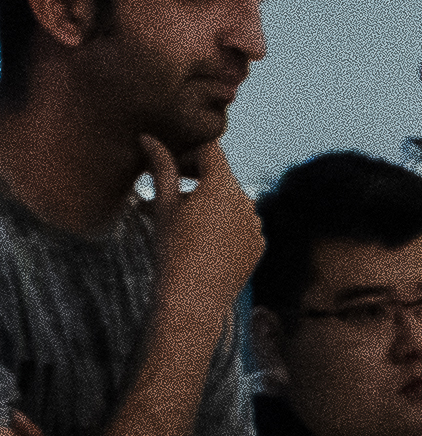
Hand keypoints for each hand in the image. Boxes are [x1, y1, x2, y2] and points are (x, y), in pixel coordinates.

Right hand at [139, 136, 260, 303]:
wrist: (193, 299)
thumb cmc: (173, 248)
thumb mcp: (164, 205)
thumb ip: (161, 167)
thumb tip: (149, 137)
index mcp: (225, 186)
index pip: (210, 149)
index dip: (186, 150)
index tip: (166, 163)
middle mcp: (247, 202)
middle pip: (220, 175)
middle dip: (193, 176)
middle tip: (164, 187)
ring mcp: (256, 225)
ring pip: (228, 201)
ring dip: (204, 201)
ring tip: (175, 217)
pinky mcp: (257, 245)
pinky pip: (238, 224)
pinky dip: (219, 222)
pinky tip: (197, 238)